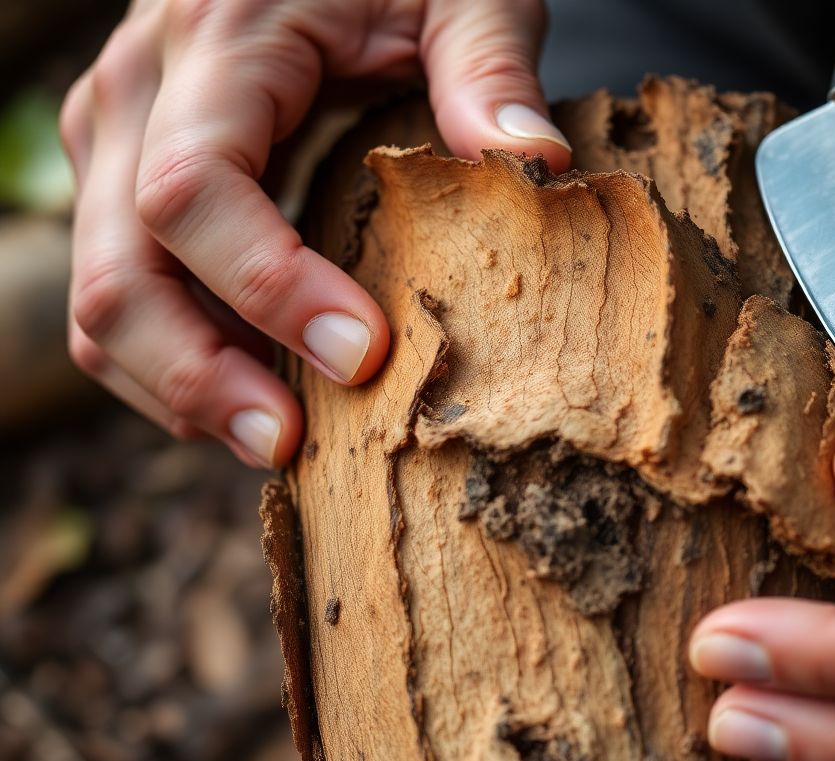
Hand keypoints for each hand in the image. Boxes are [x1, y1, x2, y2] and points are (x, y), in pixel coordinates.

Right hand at [60, 0, 569, 466]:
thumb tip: (536, 161)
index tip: (361, 352)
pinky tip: (257, 397)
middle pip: (119, 268)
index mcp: (218, 42)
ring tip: (281, 444)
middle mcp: (137, 95)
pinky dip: (177, 360)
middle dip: (197, 374)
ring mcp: (116, 142)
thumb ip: (489, 60)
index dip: (265, 285)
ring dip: (179, 386)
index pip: (193, 187)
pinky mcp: (126, 179)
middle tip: (292, 446)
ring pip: (101, 299)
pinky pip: (123, 291)